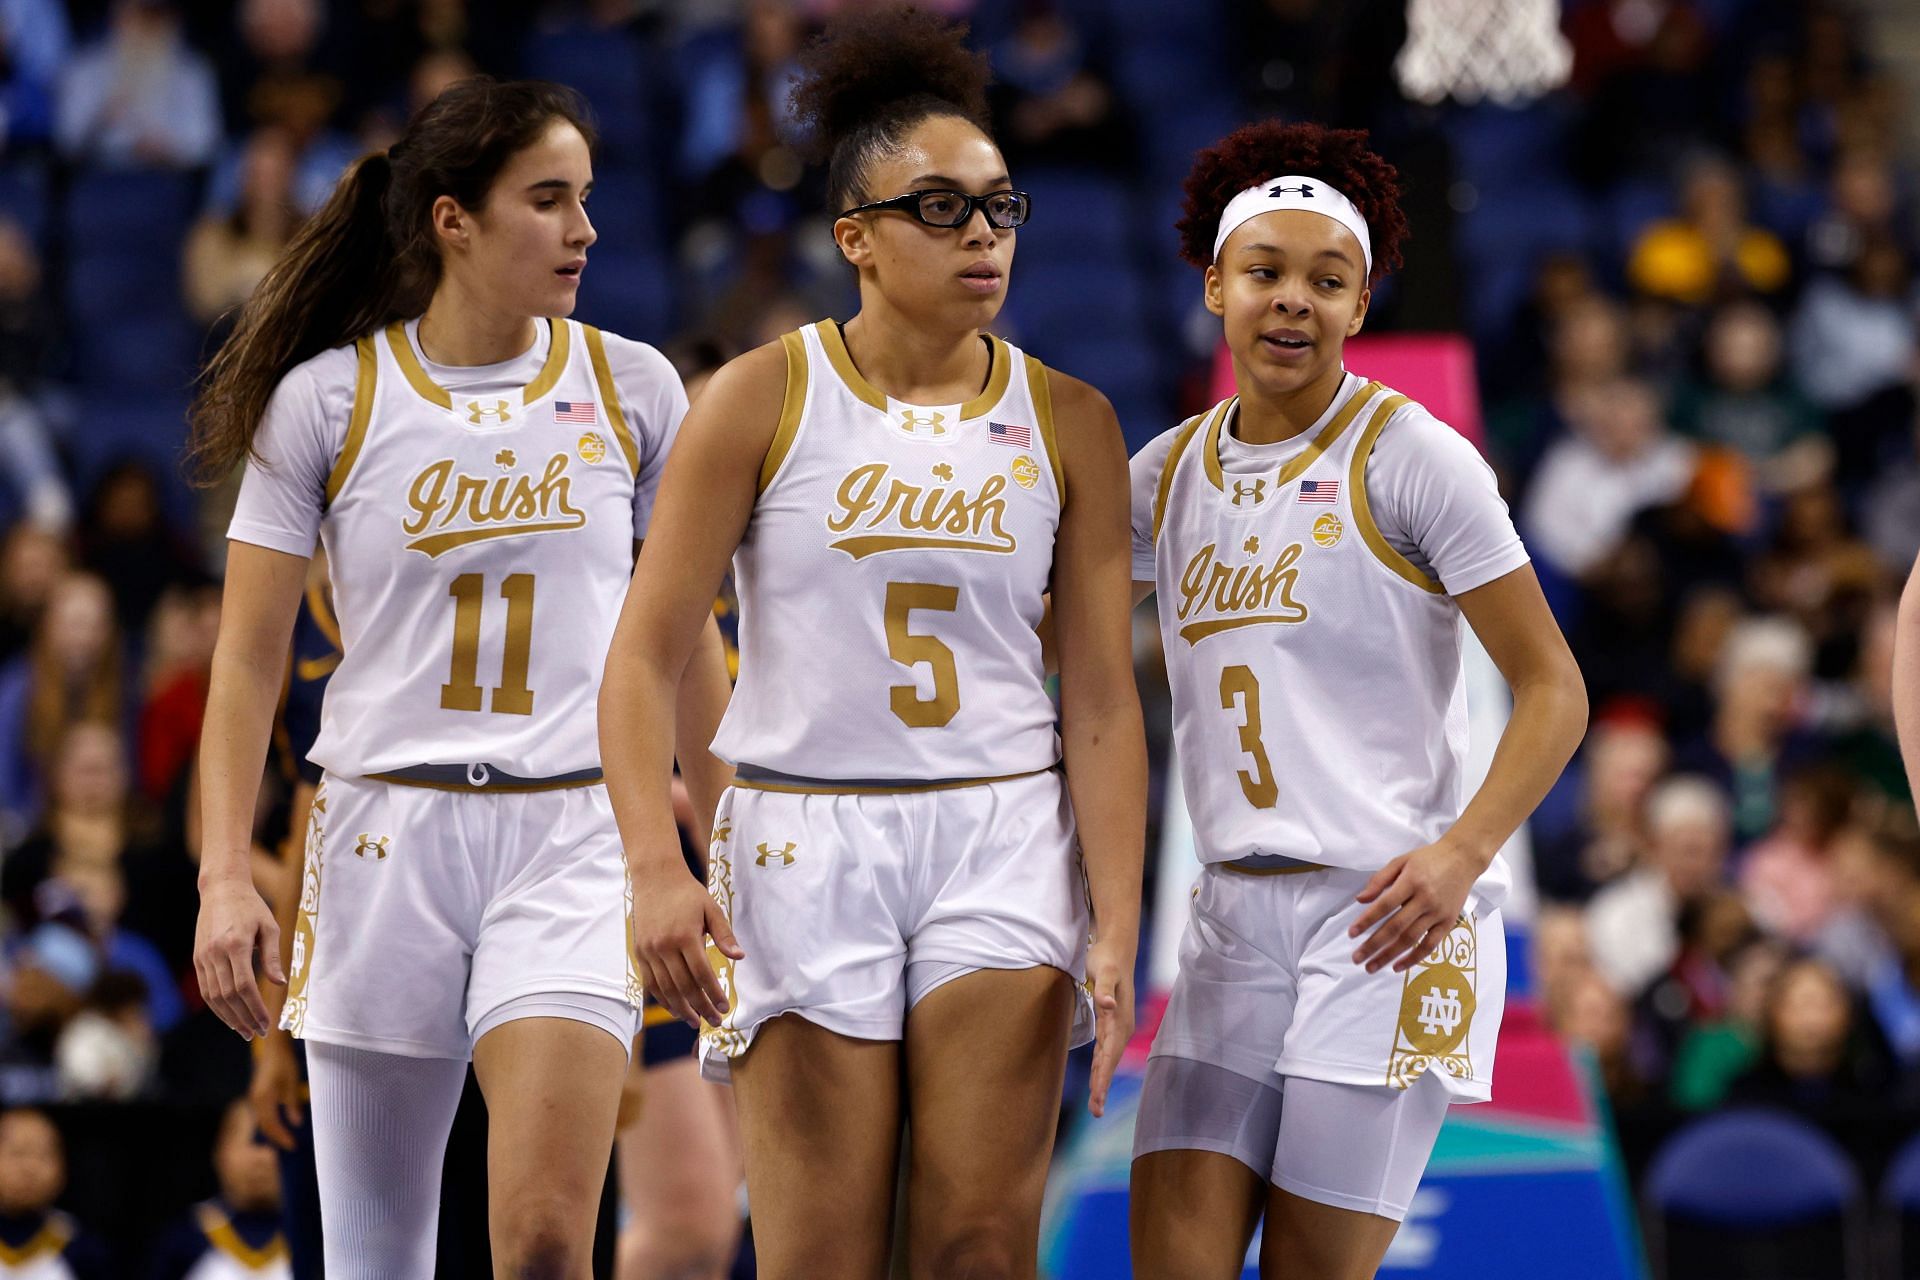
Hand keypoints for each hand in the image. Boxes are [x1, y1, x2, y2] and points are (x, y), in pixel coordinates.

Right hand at [193, 877, 282, 1038]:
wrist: (221, 889)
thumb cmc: (251, 907)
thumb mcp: (269, 927)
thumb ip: (274, 956)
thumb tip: (280, 984)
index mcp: (235, 945)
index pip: (244, 986)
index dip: (255, 1008)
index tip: (266, 1023)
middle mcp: (215, 953)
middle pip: (228, 996)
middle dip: (244, 1018)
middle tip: (257, 1033)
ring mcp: (203, 957)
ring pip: (213, 996)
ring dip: (229, 1017)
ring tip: (244, 1030)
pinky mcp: (198, 958)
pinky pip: (206, 989)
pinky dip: (217, 1006)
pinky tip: (230, 1015)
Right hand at [249, 1029, 303, 1150]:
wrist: (274, 1047)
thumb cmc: (285, 1062)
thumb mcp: (293, 1082)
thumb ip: (293, 1103)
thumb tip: (297, 1124)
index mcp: (264, 1097)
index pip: (272, 1124)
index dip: (282, 1137)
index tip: (293, 1146)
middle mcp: (255, 1099)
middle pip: (265, 1125)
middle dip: (277, 1137)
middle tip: (291, 1146)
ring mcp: (254, 1097)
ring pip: (262, 1120)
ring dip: (273, 1131)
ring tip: (286, 1140)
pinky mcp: (257, 1094)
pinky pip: (262, 1114)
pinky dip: (270, 1123)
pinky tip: (279, 1126)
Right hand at [629, 849, 743, 1028]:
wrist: (655, 878)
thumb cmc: (687, 893)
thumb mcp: (711, 909)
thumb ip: (725, 935)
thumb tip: (740, 957)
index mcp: (685, 935)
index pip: (702, 974)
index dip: (713, 994)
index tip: (724, 1008)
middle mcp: (664, 946)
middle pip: (684, 986)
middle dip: (701, 1007)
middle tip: (715, 1021)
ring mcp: (649, 951)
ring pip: (665, 989)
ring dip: (681, 1009)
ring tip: (695, 1021)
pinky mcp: (640, 952)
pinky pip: (650, 983)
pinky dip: (662, 999)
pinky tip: (675, 1008)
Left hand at [1085, 935, 1135, 1118]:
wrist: (1116, 947)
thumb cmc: (1107, 958)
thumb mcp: (1104, 970)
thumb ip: (1104, 988)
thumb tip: (1108, 1005)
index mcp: (1121, 1020)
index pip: (1110, 1055)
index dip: (1103, 1078)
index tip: (1098, 1098)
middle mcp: (1122, 1026)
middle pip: (1110, 1062)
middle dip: (1103, 1087)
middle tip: (1096, 1111)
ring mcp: (1118, 1025)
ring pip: (1108, 1059)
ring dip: (1102, 1080)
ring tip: (1096, 1104)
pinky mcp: (1111, 1021)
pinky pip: (1105, 1050)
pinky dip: (1100, 1066)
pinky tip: (1096, 1076)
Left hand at [1350, 841, 1484, 973]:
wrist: (1462, 859)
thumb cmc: (1428, 859)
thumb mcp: (1401, 861)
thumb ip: (1379, 880)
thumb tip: (1360, 899)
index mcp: (1411, 881)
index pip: (1385, 905)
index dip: (1367, 921)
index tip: (1351, 934)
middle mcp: (1425, 899)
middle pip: (1396, 927)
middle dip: (1374, 945)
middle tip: (1357, 958)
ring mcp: (1438, 913)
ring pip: (1411, 939)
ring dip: (1390, 955)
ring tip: (1371, 967)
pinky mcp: (1448, 923)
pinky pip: (1430, 945)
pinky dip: (1414, 958)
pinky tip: (1398, 966)